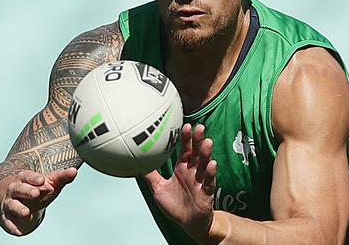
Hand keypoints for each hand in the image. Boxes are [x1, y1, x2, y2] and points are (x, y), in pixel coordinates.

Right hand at [0, 167, 76, 235]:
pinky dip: (13, 227)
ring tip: (27, 212)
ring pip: (12, 205)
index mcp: (24, 179)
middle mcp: (14, 190)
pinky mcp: (7, 218)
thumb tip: (74, 171)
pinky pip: (8, 222)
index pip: (27, 176)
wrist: (16, 200)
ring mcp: (9, 204)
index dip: (34, 178)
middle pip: (19, 189)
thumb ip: (61, 177)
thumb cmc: (36, 189)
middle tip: (36, 193)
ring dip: (19, 209)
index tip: (42, 180)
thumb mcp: (49, 182)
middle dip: (27, 191)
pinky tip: (19, 231)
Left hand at [142, 124, 216, 241]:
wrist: (188, 223)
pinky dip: (211, 173)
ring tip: (207, 142)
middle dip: (199, 140)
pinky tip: (212, 164)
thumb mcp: (158, 189)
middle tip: (199, 127)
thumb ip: (150, 175)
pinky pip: (210, 181)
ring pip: (205, 164)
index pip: (185, 149)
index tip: (185, 125)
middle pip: (197, 152)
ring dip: (206, 153)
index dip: (186, 138)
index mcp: (183, 168)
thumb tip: (135, 163)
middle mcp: (193, 171)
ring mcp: (201, 181)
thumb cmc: (175, 205)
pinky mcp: (207, 192)